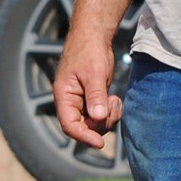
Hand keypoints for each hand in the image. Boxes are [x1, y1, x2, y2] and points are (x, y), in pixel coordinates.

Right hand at [53, 32, 120, 149]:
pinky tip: (115, 99)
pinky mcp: (93, 99)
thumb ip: (95, 96)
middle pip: (84, 128)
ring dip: (108, 118)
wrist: (94, 36)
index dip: (84, 136)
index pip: (70, 126)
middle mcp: (71, 103)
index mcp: (64, 97)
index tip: (100, 143)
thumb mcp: (93, 74)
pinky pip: (101, 115)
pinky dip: (111, 112)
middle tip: (113, 106)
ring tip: (115, 100)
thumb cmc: (89, 51)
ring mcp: (82, 102)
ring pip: (94, 124)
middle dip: (101, 124)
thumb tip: (98, 118)